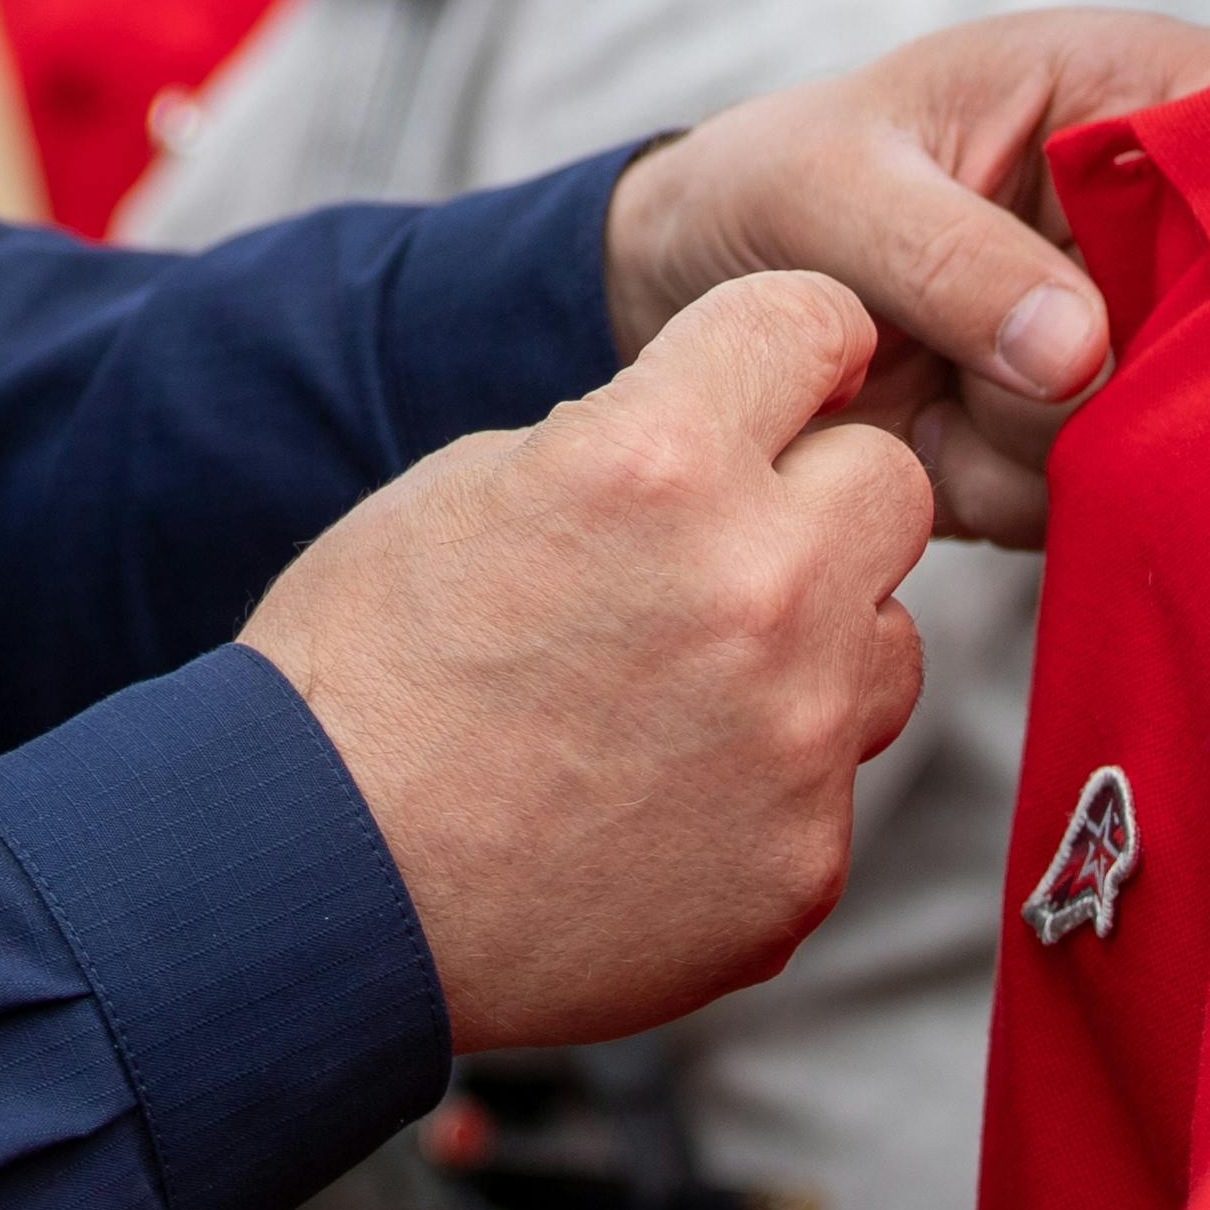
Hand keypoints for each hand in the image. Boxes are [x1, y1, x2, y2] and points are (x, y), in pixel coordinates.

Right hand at [244, 272, 937, 1050]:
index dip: (794, 340)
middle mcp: (755, 586)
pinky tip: (656, 797)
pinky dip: (765, 781)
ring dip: (814, 647)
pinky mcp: (802, 865)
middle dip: (818, 496)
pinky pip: (832, 783)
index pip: (811, 320)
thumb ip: (627, 442)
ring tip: (682, 689)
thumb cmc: (363, 679)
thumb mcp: (468, 484)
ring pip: (888, 643)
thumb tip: (726, 439)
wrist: (318, 889)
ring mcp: (793, 739)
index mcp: (659, 460)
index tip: (790, 370)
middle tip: (727, 543)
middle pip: (891, 485)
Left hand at [603, 6, 1209, 542]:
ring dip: (1040, 436)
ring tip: (933, 377)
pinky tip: (930, 436)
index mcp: (1131, 96)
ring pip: (1177, 428)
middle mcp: (1164, 222)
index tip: (1169, 287)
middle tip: (993, 357)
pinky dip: (1003, 488)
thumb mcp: (830, 186)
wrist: (686, 296)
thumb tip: (1081, 352)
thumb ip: (949, 255)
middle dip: (1125, 368)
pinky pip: (1104, 499)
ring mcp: (1140, 339)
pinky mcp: (1098, 438)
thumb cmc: (768, 186)